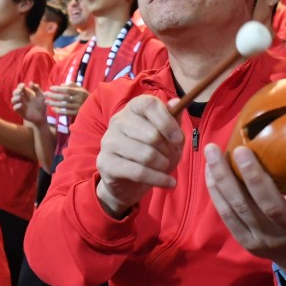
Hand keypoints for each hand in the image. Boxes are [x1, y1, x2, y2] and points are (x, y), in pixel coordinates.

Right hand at [12, 82, 46, 125]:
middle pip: (15, 93)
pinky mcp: (20, 111)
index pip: (20, 87)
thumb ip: (37, 89)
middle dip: (16, 91)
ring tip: (20, 97)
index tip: (23, 85)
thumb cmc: (41, 105)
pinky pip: (15, 108)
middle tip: (20, 91)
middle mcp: (22, 98)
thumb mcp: (41, 96)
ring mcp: (20, 105)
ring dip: (15, 98)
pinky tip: (21, 105)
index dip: (20, 85)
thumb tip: (30, 82)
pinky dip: (16, 106)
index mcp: (27, 94)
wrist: (42, 116)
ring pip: (13, 100)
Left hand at [44, 84, 89, 117]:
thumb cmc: (85, 96)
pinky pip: (66, 113)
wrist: (95, 108)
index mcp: (80, 92)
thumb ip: (72, 85)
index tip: (50, 88)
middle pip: (64, 97)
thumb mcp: (81, 89)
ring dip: (54, 103)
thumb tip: (62, 84)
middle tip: (45, 94)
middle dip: (53, 96)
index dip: (58, 89)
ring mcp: (78, 107)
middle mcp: (79, 100)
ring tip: (46, 101)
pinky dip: (59, 111)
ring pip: (63, 106)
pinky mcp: (77, 114)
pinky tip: (53, 109)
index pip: (67, 90)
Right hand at [95, 95, 183, 215]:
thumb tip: (176, 103)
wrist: (129, 181)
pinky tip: (168, 182)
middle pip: (151, 134)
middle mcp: (118, 120)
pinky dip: (158, 179)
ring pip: (146, 155)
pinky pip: (139, 172)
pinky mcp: (106, 163)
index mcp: (133, 108)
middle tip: (172, 157)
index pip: (149, 105)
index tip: (179, 139)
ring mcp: (108, 141)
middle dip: (168, 150)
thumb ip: (173, 119)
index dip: (167, 121)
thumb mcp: (168, 136)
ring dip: (163, 165)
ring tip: (167, 169)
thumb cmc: (152, 152)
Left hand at [204, 144, 285, 276]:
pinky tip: (209, 169)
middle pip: (272, 205)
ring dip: (224, 179)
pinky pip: (227, 214)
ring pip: (242, 208)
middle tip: (241, 150)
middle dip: (254, 178)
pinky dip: (216, 190)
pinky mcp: (246, 241)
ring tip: (212, 152)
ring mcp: (267, 238)